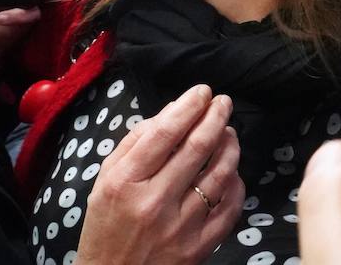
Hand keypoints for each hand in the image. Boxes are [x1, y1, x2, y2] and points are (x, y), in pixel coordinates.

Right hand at [76, 84, 243, 264]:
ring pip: (219, 174)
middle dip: (215, 117)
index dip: (188, 107)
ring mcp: (180, 227)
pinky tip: (231, 172)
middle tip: (223, 103)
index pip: (164, 133)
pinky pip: (229, 208)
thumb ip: (134, 143)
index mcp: (126, 182)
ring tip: (229, 133)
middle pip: (197, 148)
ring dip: (230, 147)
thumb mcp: (105, 181)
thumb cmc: (106, 226)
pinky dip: (235, 184)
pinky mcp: (199, 247)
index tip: (202, 92)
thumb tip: (170, 112)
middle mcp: (154, 202)